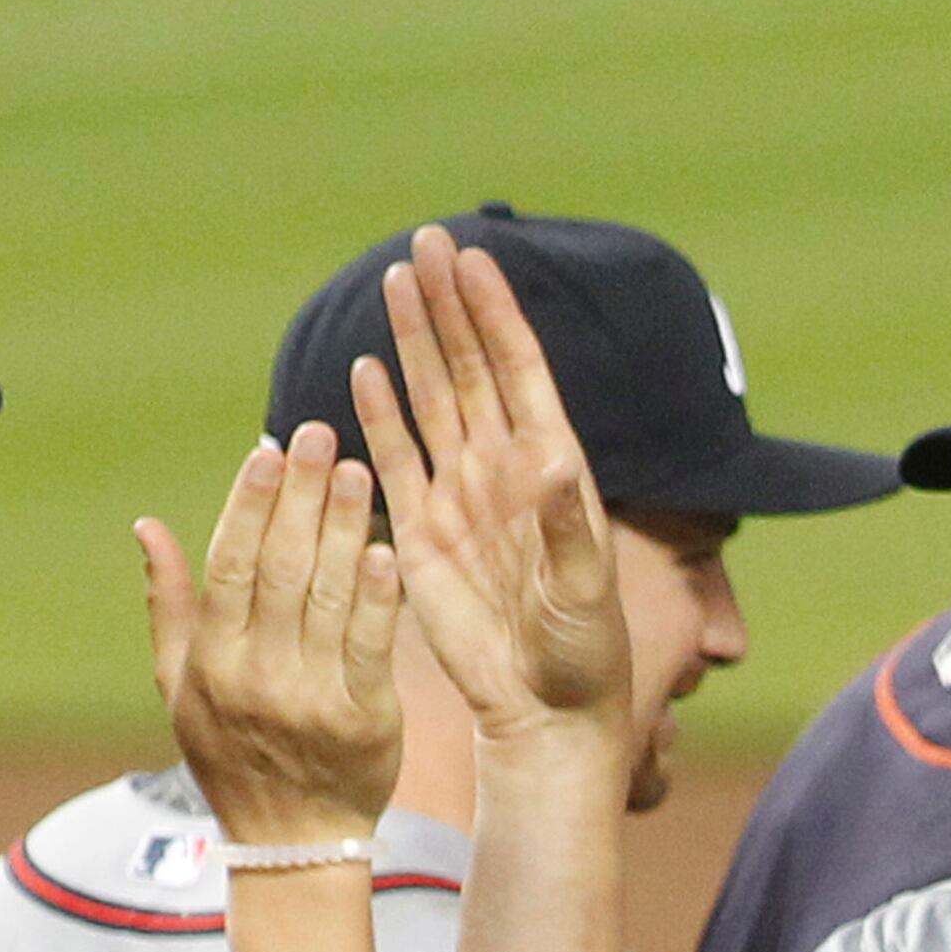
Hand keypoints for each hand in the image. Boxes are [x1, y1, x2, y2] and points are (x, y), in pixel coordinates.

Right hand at [139, 420, 401, 850]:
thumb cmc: (234, 757)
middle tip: (321, 435)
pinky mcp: (364, 720)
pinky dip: (377, 596)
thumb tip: (146, 526)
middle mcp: (256, 678)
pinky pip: (370, 645)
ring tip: (358, 471)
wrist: (293, 843)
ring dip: (344, 528)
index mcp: (212, 664)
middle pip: (280, 569)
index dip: (248, 505)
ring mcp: (310, 700)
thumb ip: (169, 606)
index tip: (268, 449)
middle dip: (301, 496)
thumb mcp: (181, 690)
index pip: (229, 567)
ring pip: (327, 597)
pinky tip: (387, 548)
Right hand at [350, 225, 632, 745]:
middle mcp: (503, 470)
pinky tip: (366, 368)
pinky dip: (381, 415)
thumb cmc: (583, 652)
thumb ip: (567, 524)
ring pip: (431, 401)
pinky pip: (397, 461)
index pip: (518, 370)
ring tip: (395, 281)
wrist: (544, 709)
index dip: (495, 313)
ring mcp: (460, 497)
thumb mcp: (584, 590)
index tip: (473, 257)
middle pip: (468, 369)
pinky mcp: (420, 534)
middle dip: (448, 306)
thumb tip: (549, 460)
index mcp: (550, 468)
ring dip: (413, 343)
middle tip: (425, 242)